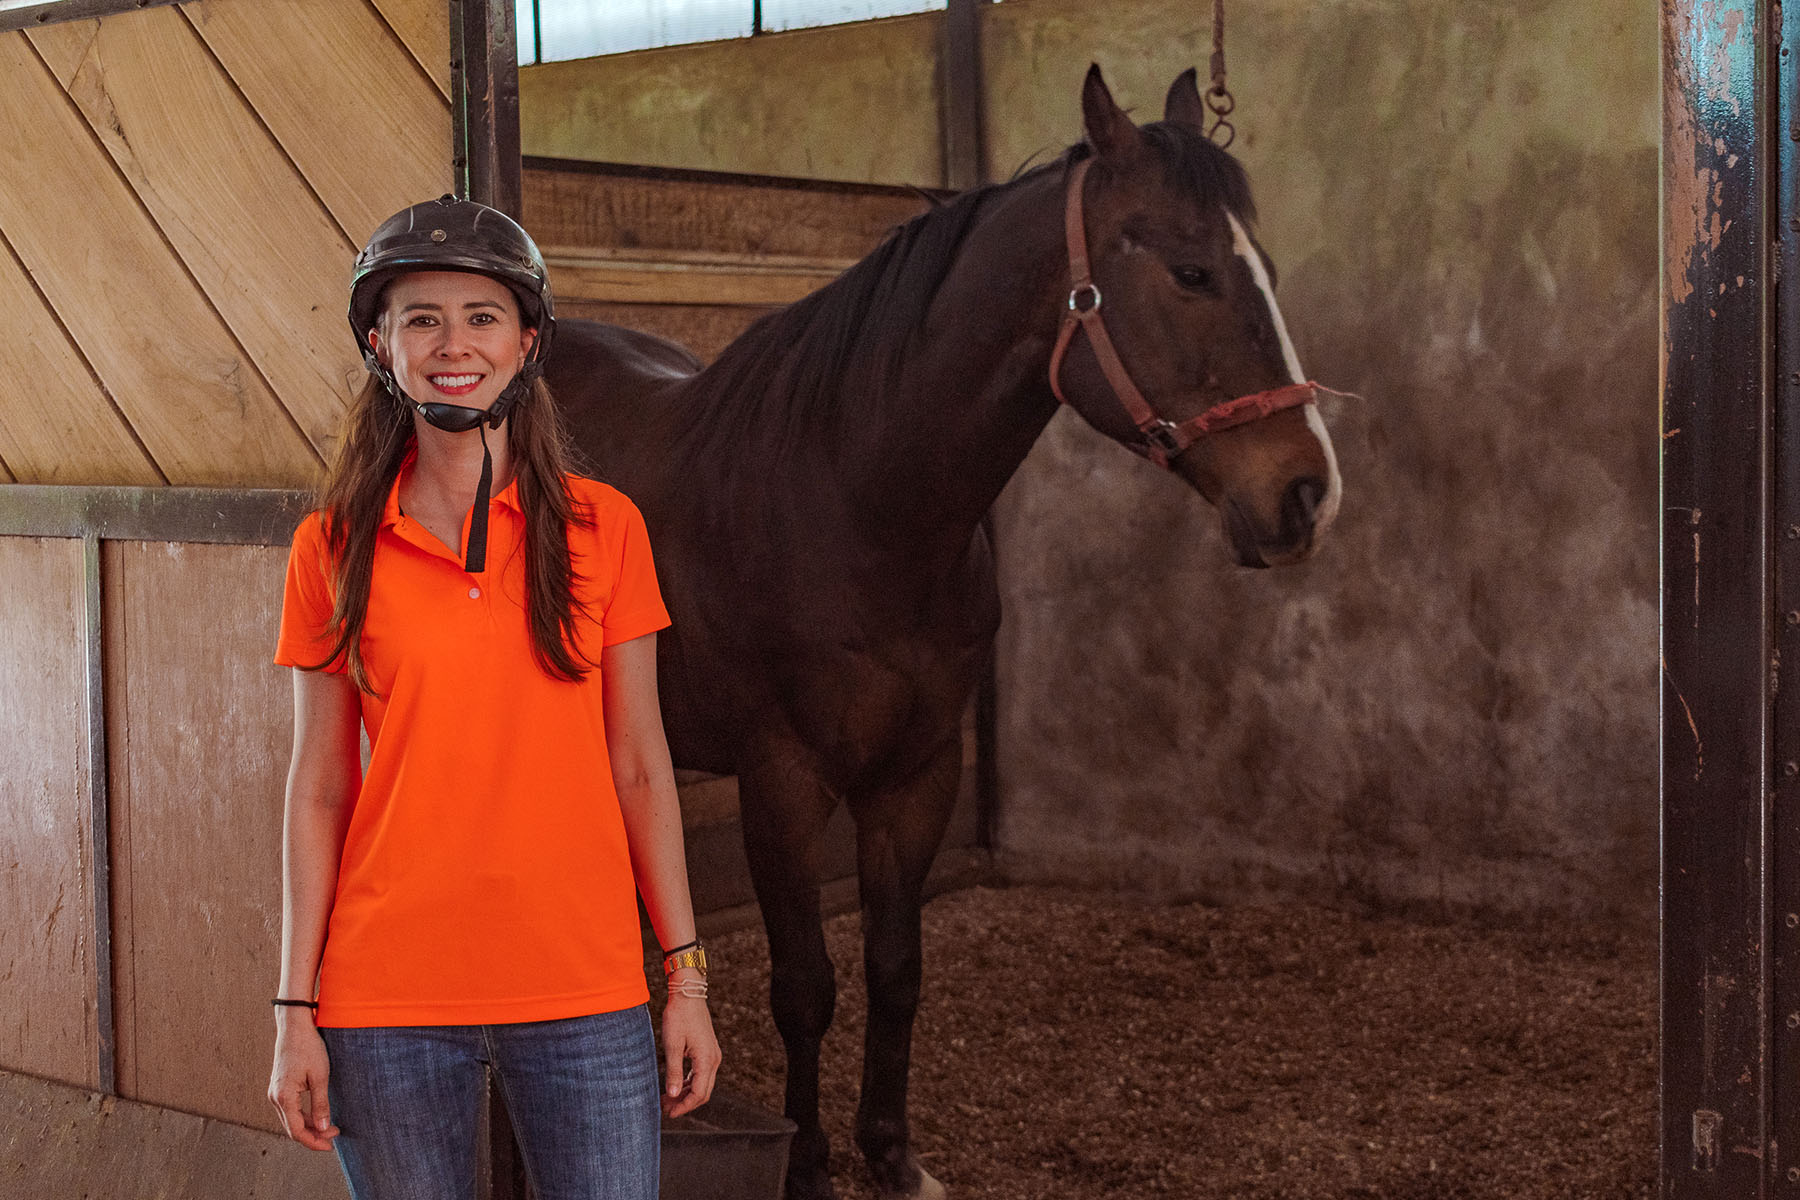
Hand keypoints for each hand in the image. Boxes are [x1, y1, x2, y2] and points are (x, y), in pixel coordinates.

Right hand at [268, 1016, 340, 1149]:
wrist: (294, 1027)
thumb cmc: (308, 1048)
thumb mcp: (320, 1076)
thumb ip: (321, 1104)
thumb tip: (324, 1128)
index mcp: (283, 1097)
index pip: (297, 1131)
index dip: (314, 1141)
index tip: (330, 1145)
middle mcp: (275, 1097)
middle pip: (292, 1128)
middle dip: (313, 1136)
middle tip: (334, 1137)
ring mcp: (274, 1092)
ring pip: (290, 1119)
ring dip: (309, 1126)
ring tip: (330, 1128)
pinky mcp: (278, 1087)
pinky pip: (289, 1109)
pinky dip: (303, 1116)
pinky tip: (318, 1116)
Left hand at [660, 988, 721, 1118]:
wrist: (688, 994)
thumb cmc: (679, 1017)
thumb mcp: (672, 1045)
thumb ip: (673, 1072)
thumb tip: (672, 1095)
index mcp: (706, 1060)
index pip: (698, 1094)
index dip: (684, 1106)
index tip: (668, 1113)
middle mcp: (714, 1059)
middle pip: (703, 1092)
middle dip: (685, 1103)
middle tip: (665, 1109)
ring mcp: (712, 1055)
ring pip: (702, 1084)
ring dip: (686, 1094)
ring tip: (667, 1099)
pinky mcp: (708, 1050)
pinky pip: (701, 1074)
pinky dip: (689, 1083)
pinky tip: (675, 1086)